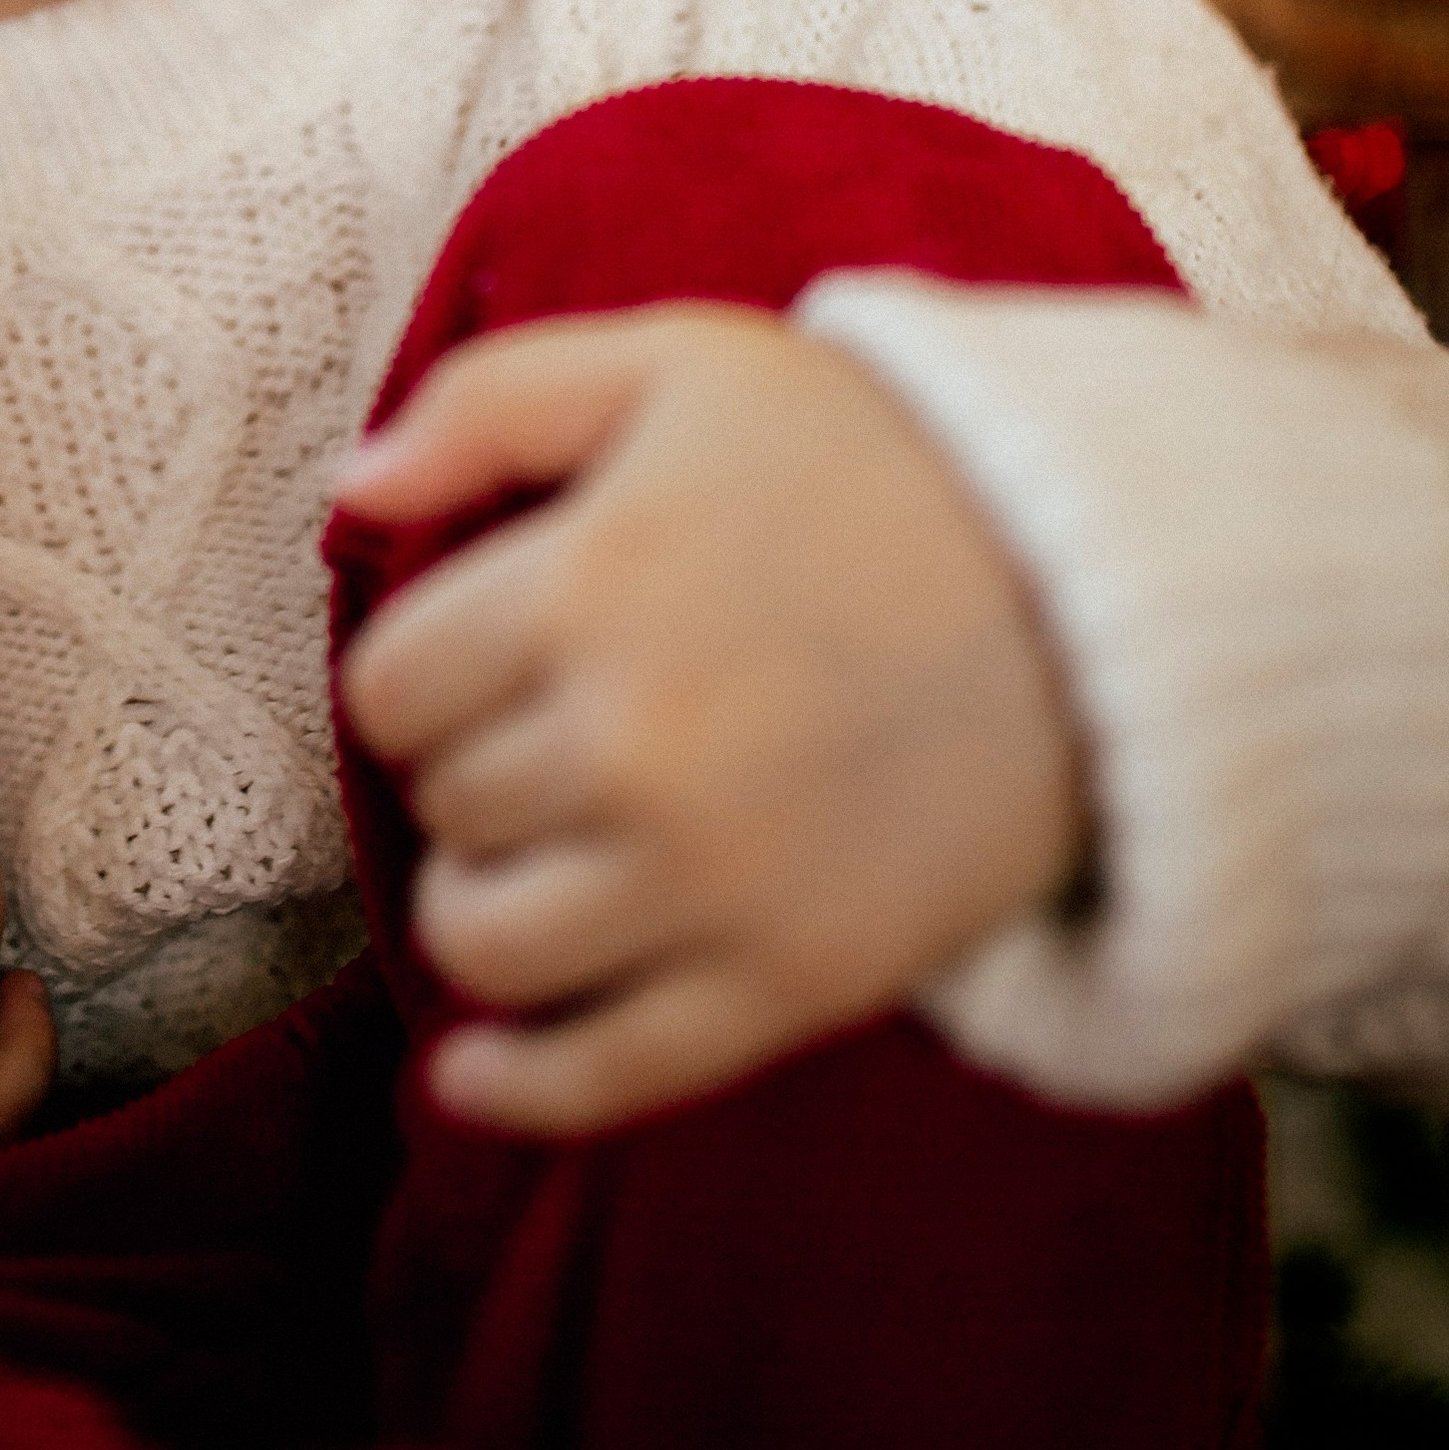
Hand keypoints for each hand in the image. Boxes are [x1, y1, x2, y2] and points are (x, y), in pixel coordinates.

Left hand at [334, 307, 1085, 1137]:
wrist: (1100, 589)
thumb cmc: (871, 456)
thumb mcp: (676, 362)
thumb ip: (488, 402)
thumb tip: (348, 493)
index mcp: (583, 585)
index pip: (393, 685)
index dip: (426, 668)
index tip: (489, 651)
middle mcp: (629, 746)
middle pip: (445, 805)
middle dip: (475, 765)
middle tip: (554, 729)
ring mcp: (710, 881)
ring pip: (488, 944)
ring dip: (483, 905)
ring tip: (539, 853)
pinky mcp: (791, 982)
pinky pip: (604, 1073)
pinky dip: (515, 1087)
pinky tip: (467, 1075)